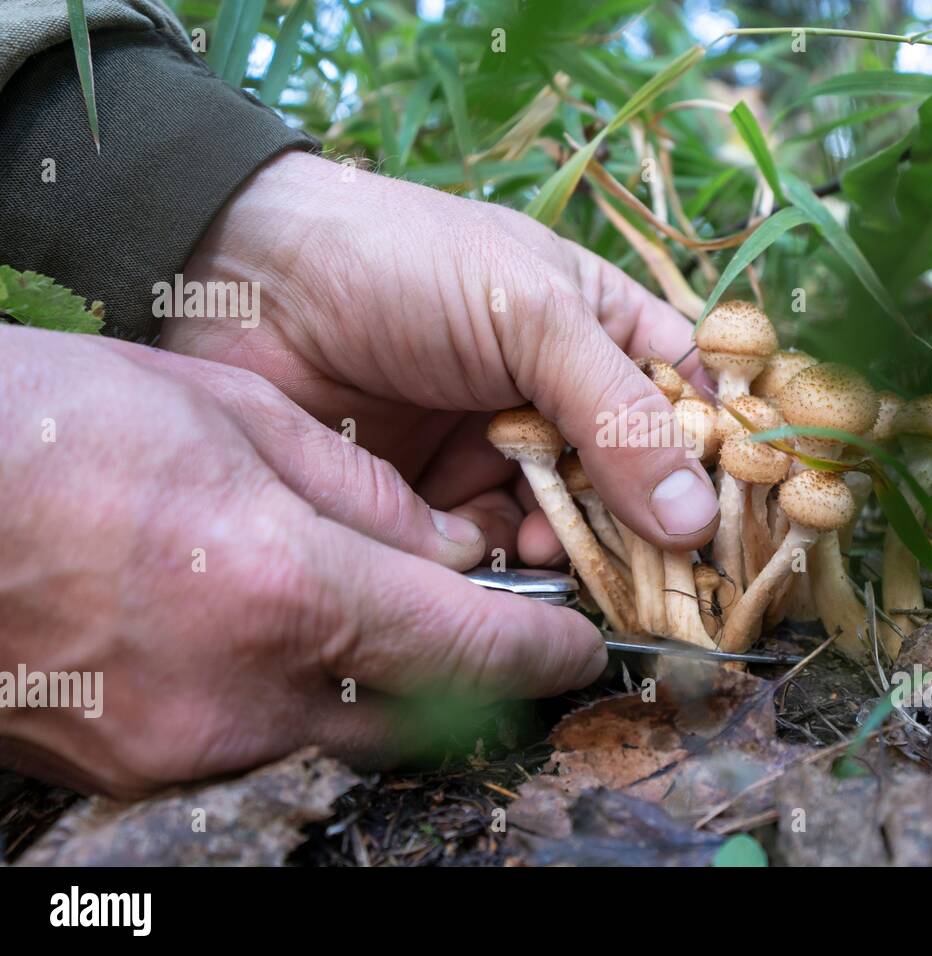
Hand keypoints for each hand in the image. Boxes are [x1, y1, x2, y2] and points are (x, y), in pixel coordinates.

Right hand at [0, 327, 606, 796]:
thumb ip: (364, 496)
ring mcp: (183, 745)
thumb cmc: (61, 425)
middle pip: (419, 718)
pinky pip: (257, 747)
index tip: (581, 647)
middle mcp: (245, 691)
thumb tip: (448, 551)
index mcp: (287, 587)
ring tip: (383, 629)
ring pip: (340, 740)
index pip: (470, 647)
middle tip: (501, 639)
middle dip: (475, 684)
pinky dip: (295, 706)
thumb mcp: (238, 418)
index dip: (544, 652)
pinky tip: (278, 647)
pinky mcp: (132, 769)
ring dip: (385, 695)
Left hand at [161, 150, 719, 565]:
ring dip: (576, 549)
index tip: (737, 529)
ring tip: (563, 557)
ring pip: (572, 525)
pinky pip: (498, 548)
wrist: (247, 280)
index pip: (692, 405)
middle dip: (647, 528)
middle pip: (638, 482)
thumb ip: (617, 416)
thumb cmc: (407, 265)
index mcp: (604, 330)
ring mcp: (503, 450)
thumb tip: (696, 519)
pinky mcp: (441, 498)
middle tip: (659, 575)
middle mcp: (563, 397)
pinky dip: (507, 563)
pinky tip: (502, 559)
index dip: (719, 466)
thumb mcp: (533, 318)